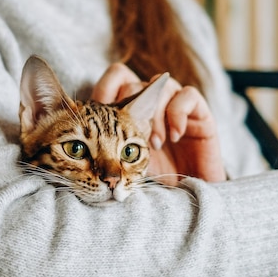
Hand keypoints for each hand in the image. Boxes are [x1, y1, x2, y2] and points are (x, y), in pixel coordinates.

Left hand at [91, 63, 225, 183]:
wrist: (188, 197)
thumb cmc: (153, 182)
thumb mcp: (123, 165)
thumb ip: (105, 148)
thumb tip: (78, 141)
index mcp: (130, 109)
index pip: (115, 78)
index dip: (105, 89)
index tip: (101, 115)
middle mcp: (151, 103)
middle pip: (133, 81)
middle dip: (128, 109)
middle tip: (131, 139)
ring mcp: (175, 106)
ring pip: (160, 84)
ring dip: (153, 116)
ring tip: (154, 145)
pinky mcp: (199, 114)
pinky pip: (188, 96)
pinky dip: (178, 114)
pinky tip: (175, 137)